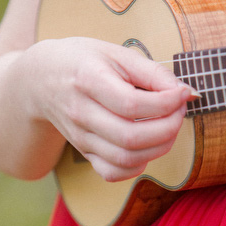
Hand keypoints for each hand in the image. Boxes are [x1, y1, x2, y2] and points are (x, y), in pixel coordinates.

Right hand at [26, 36, 196, 181]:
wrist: (41, 81)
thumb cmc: (83, 62)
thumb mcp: (116, 53)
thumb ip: (152, 71)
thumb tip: (184, 92)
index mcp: (88, 80)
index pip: (132, 105)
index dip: (166, 103)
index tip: (182, 94)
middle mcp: (81, 113)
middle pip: (131, 137)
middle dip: (168, 127)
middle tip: (179, 111)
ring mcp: (81, 138)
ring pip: (126, 159)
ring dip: (159, 147)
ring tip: (168, 126)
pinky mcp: (84, 153)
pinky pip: (114, 172)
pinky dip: (138, 164)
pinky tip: (147, 145)